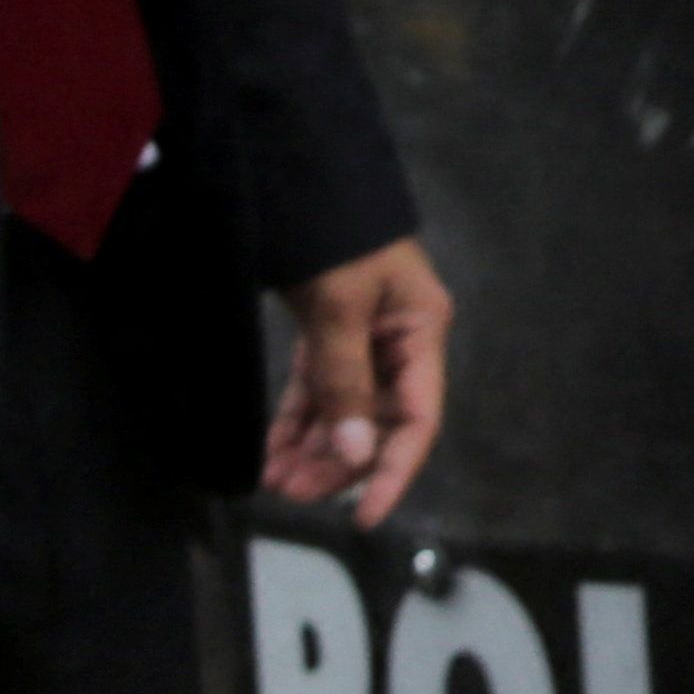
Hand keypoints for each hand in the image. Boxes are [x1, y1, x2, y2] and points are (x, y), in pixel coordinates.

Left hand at [264, 235, 454, 525]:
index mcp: (420, 331)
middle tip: (291, 493)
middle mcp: (399, 340)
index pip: (417, 419)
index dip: (394, 472)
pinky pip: (319, 388)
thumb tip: (355, 456)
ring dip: (312, 447)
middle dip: (336, 462)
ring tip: (275, 480)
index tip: (364, 517)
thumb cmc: (336, 239)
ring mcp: (364, 336)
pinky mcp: (331, 330)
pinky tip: (273, 450)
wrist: (301, 177)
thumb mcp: (340, 309)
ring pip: (343, 409)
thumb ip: (346, 384)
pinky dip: (298, 421)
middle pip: (376, 421)